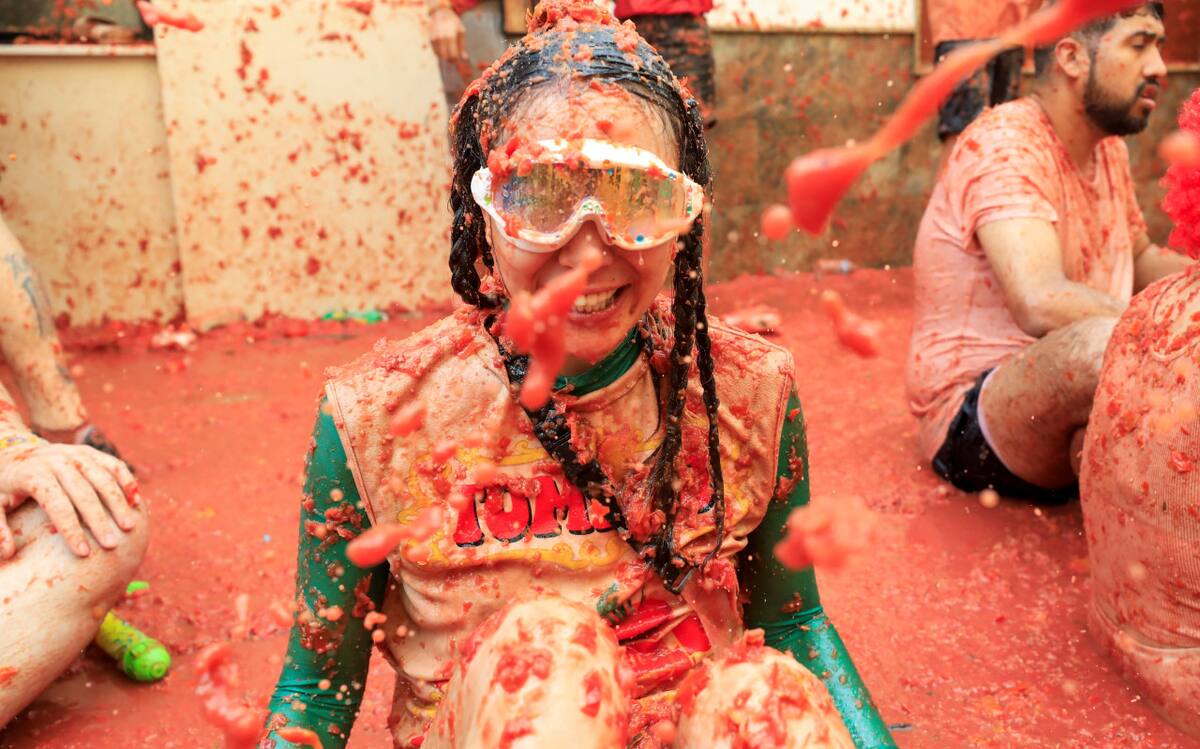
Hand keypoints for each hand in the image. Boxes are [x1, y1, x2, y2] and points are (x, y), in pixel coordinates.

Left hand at [0, 440, 138, 558]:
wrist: (12, 452)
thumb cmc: (3, 487)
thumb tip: (7, 554)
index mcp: (34, 474)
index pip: (56, 504)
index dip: (71, 529)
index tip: (83, 553)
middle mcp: (58, 460)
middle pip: (84, 492)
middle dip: (99, 520)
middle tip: (112, 545)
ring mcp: (76, 453)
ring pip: (103, 478)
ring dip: (118, 503)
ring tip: (129, 527)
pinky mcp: (89, 452)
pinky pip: (113, 465)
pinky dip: (126, 481)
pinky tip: (136, 502)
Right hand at [430, 7, 465, 61]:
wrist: (440, 13)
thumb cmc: (453, 22)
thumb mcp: (461, 31)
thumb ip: (462, 46)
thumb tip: (465, 58)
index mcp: (450, 36)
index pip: (453, 54)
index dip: (456, 59)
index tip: (458, 59)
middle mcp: (441, 38)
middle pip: (445, 57)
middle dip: (450, 59)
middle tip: (453, 58)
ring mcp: (434, 39)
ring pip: (439, 55)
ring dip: (444, 56)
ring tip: (449, 51)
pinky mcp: (430, 39)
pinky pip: (435, 51)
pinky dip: (440, 52)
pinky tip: (444, 48)